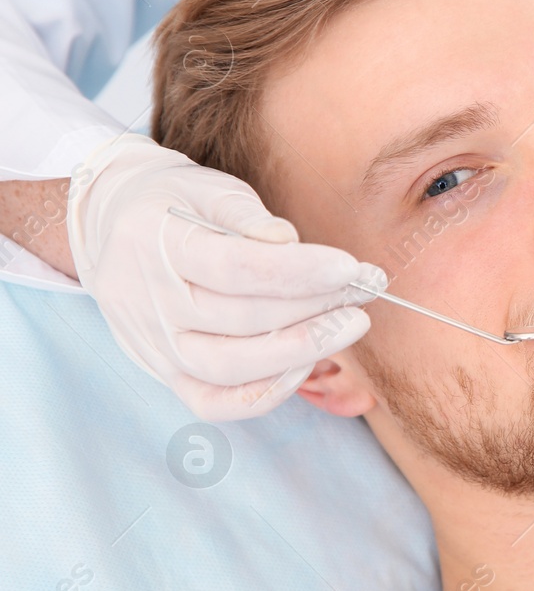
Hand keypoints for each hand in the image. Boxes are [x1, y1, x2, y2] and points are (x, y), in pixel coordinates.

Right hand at [67, 134, 385, 420]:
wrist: (110, 229)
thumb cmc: (174, 204)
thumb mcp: (207, 188)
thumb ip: (246, 214)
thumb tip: (287, 242)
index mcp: (159, 244)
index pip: (237, 268)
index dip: (301, 271)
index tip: (352, 267)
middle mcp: (152, 302)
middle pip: (243, 319)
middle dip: (319, 306)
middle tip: (366, 289)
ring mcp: (156, 344)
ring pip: (231, 367)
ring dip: (302, 351)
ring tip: (349, 324)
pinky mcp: (165, 372)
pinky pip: (213, 402)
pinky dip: (263, 395)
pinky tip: (306, 366)